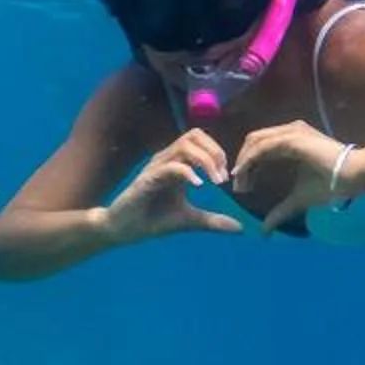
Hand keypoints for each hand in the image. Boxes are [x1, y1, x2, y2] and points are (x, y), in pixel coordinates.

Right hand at [103, 132, 245, 243]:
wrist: (123, 230)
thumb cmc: (153, 220)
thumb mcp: (190, 221)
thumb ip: (214, 221)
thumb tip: (241, 228)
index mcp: (178, 164)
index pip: (201, 141)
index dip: (218, 153)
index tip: (227, 178)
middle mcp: (167, 160)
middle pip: (195, 135)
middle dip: (214, 152)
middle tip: (223, 177)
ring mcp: (157, 167)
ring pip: (184, 146)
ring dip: (205, 161)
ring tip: (215, 182)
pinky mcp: (147, 179)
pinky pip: (170, 166)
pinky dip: (187, 173)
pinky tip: (199, 187)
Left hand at [229, 119, 347, 229]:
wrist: (353, 176)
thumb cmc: (331, 185)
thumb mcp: (298, 200)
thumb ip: (280, 211)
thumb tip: (264, 232)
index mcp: (291, 142)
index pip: (260, 149)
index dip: (249, 167)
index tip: (244, 188)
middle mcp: (289, 133)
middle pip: (254, 143)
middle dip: (242, 164)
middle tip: (239, 188)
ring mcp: (290, 133)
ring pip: (255, 142)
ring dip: (243, 162)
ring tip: (239, 183)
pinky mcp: (292, 138)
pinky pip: (263, 146)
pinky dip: (249, 159)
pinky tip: (243, 173)